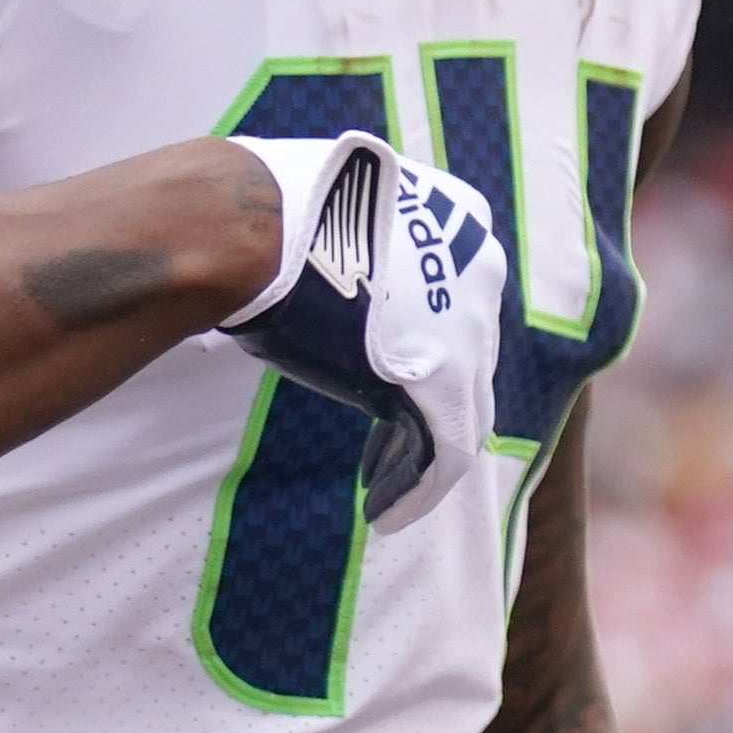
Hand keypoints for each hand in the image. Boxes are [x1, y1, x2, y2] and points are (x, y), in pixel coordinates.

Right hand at [220, 133, 510, 530]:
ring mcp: (469, 327)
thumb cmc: (266, 218)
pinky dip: (416, 488)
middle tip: (382, 451)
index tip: (380, 379)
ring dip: (419, 460)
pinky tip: (385, 514)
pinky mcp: (446, 382)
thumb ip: (357, 252)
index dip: (418, 349)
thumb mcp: (335, 223)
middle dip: (423, 409)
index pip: (451, 302)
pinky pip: (445, 452)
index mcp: (456, 218)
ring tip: (382, 494)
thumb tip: (327, 282)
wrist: (254, 228)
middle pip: (465, 359)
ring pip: (462, 412)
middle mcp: (477, 269)